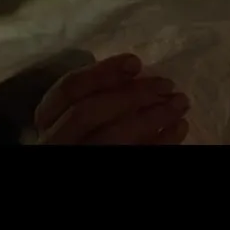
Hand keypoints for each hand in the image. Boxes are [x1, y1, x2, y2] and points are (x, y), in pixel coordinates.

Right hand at [32, 53, 189, 144]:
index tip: (136, 62)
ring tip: (181, 102)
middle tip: (167, 84)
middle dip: (131, 95)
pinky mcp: (108, 167)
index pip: (69, 88)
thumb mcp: (84, 108)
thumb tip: (136, 72)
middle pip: (87, 112)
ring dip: (154, 116)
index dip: (103, 72)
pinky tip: (180, 127)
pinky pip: (138, 153)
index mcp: (49, 117)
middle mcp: (56, 139)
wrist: (93, 149)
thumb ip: (99, 92)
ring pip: (113, 137)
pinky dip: (163, 140)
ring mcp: (82, 155)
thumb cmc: (89, 129)